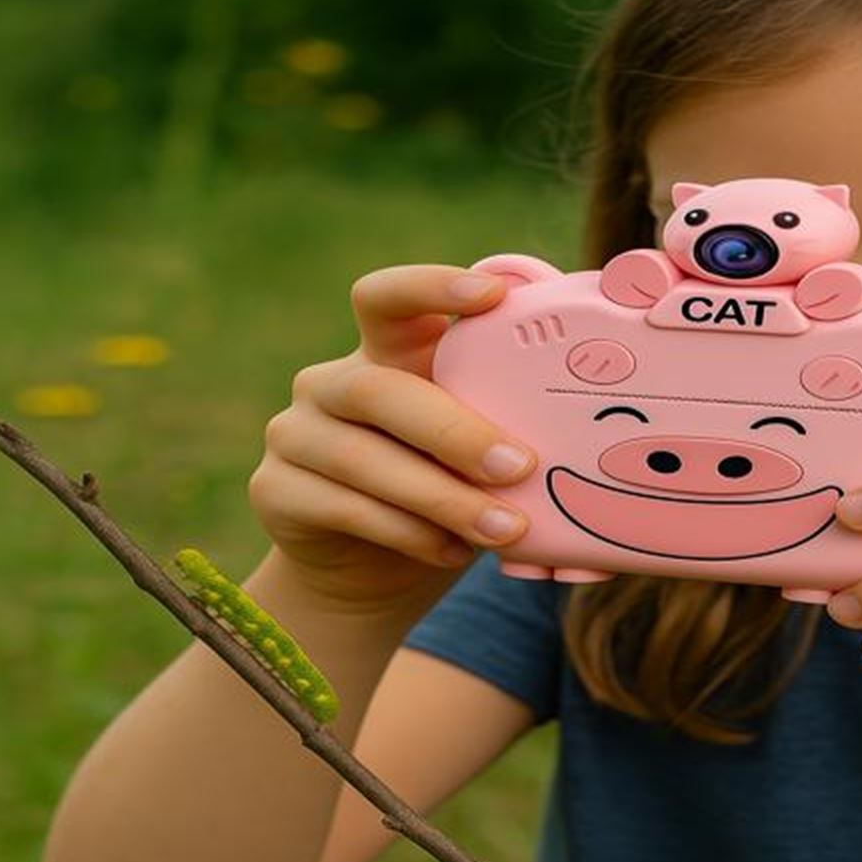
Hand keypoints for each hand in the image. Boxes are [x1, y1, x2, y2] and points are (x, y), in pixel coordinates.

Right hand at [248, 265, 537, 611]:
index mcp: (384, 353)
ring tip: (505, 528)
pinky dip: (409, 533)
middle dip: (454, 430)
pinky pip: (345, 508)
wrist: (370, 574)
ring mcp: (294, 435)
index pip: (388, 298)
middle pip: (379, 389)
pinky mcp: (275, 491)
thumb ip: (501, 423)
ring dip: (442, 497)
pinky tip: (454, 551)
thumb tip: (586, 428)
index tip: (493, 295)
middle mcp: (332, 384)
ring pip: (365, 459)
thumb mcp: (473, 452)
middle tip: (520, 466)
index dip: (432, 287)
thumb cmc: (442, 493)